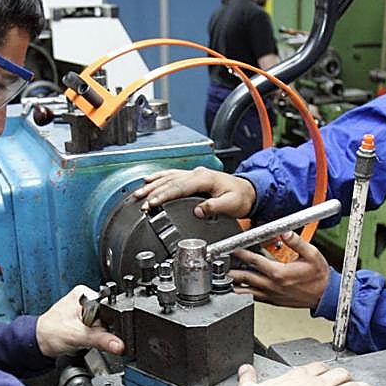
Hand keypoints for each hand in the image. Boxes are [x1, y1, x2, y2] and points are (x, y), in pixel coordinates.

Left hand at [36, 286, 125, 357]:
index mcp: (84, 293)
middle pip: (107, 318)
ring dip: (96, 335)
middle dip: (100, 330)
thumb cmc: (50, 333)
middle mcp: (85, 298)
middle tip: (85, 335)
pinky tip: (83, 337)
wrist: (39, 343)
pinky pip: (97, 330)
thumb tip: (120, 344)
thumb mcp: (78, 336)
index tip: (98, 332)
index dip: (107, 323)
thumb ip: (101, 340)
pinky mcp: (84, 320)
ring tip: (81, 336)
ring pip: (103, 325)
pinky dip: (92, 336)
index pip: (108, 308)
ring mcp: (85, 309)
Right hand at [132, 167, 255, 219]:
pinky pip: (171, 176)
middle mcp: (197, 174)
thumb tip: (198, 211)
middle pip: (170, 181)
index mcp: (205, 178)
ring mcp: (193, 174)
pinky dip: (158, 178)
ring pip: (168, 177)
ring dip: (152, 186)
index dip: (164, 195)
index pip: (179, 187)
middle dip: (154, 193)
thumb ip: (214, 207)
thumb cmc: (240, 198)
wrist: (247, 192)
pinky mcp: (191, 178)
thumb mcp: (231, 204)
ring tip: (138, 195)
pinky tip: (148, 181)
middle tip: (141, 203)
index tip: (153, 203)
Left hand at [231, 231, 329, 308]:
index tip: (232, 248)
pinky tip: (237, 289)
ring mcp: (271, 295)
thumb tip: (285, 231)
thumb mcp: (312, 254)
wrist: (325, 296)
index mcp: (279, 273)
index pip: (254, 261)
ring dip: (234, 283)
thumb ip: (297, 242)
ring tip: (224, 277)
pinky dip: (243, 293)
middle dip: (231, 269)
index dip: (241, 253)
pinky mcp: (272, 301)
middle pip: (245, 277)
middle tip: (221, 264)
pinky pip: (253, 298)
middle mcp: (272, 286)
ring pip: (246, 291)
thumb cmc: (319, 277)